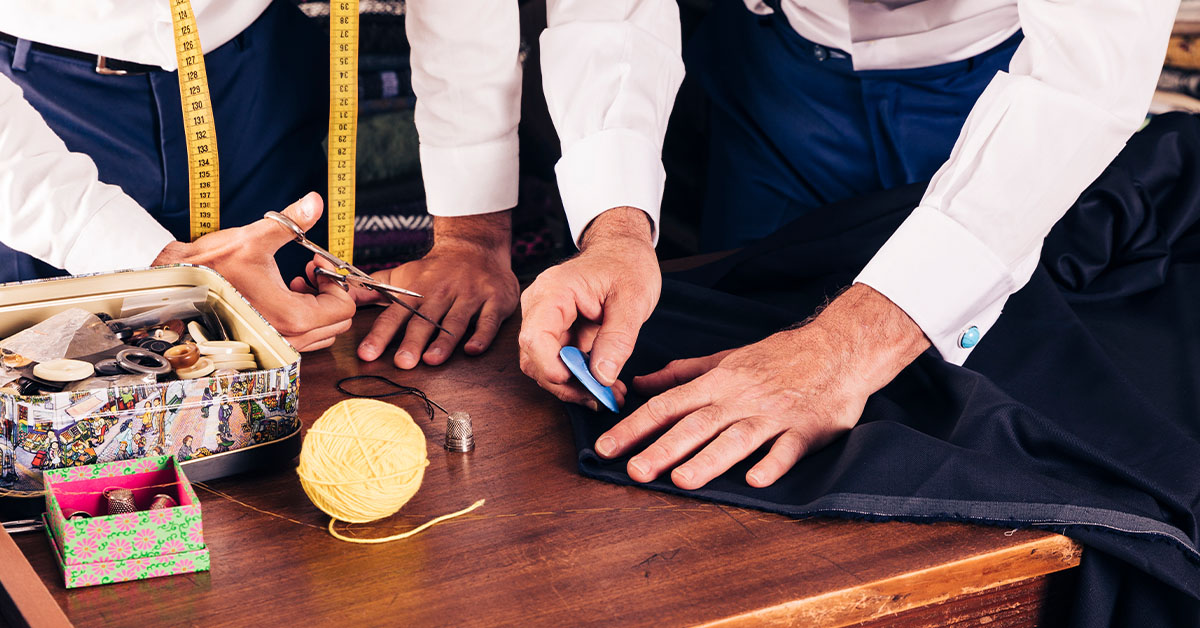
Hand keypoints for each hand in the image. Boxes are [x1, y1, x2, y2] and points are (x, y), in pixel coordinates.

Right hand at [153, 192, 355, 351]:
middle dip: (329, 293)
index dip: (336, 280)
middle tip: (309, 270)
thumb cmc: (211, 264)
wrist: (177, 285)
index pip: (343, 308)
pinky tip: (283, 292)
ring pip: (322, 332)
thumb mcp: (254, 238)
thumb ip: (291, 221)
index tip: (315, 262)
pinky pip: (304, 337)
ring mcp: (277, 347)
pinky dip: (304, 317)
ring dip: (317, 305)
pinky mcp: (268, 346)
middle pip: (337, 322)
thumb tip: (315, 200)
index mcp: (290, 317)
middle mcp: (287, 339)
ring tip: (295, 281)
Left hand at [336, 212, 518, 367]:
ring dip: (444, 341)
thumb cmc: (436, 269)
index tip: (367, 353)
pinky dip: (482, 335)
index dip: (381, 334)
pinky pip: (488, 320)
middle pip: (425, 319)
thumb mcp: (403, 274)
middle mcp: (442, 293)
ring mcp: (469, 296)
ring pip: (456, 320)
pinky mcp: (494, 300)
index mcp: (418, 290)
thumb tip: (341, 296)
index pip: (395, 314)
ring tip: (432, 359)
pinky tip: (472, 350)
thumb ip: (373, 289)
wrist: (476, 247)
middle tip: (402, 363)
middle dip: (413, 341)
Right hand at [518, 207, 658, 410]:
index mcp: (554, 291)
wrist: (623, 251)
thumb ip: (617, 338)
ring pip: (545, 367)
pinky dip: (579, 378)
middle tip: (604, 397)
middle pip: (536, 359)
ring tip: (609, 393)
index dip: (551, 366)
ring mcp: (545, 320)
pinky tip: (604, 384)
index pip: (535, 337)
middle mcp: (540, 307)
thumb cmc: (627, 265)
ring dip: (574, 386)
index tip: (579, 384)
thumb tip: (601, 376)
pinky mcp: (556, 332)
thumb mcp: (633, 299)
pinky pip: (559, 363)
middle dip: (568, 385)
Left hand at [594, 284, 929, 488]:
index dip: (635, 427)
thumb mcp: (727, 358)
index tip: (606, 447)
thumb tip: (641, 383)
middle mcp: (740, 399)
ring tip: (681, 481)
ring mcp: (773, 415)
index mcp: (718, 382)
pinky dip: (772, 463)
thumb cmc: (780, 356)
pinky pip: (787, 449)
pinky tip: (754, 480)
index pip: (667, 405)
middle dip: (663, 449)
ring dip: (709, 460)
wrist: (838, 347)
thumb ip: (682, 374)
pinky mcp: (806, 429)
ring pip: (736, 439)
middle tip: (634, 471)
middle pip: (695, 425)